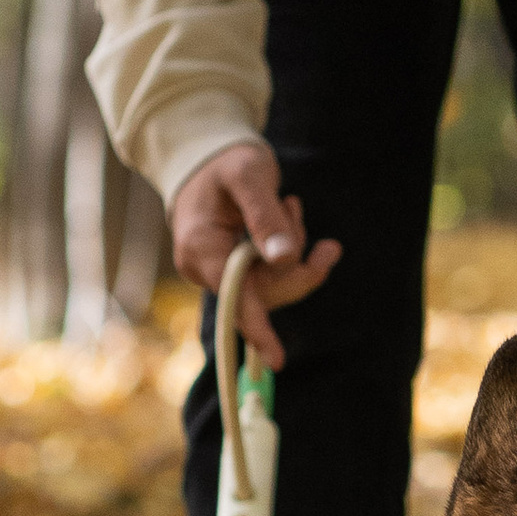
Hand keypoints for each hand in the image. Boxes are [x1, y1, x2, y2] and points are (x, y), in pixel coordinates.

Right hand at [169, 139, 339, 366]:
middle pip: (263, 293)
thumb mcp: (249, 176)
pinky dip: (287, 250)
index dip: (258, 326)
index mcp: (201, 248)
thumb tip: (285, 260)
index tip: (277, 359)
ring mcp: (217, 271)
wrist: (206, 156)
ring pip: (272, 284)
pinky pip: (270, 275)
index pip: (233, 296)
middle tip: (316, 232)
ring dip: (293, 250)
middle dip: (297, 267)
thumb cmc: (226, 162)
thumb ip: (266, 216)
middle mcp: (203, 267)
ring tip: (289, 205)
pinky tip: (286, 214)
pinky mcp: (232, 270)